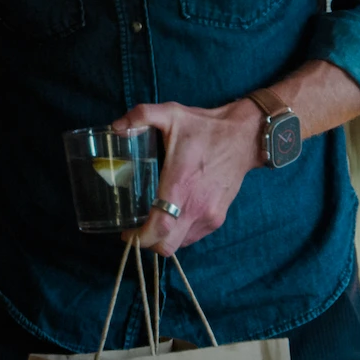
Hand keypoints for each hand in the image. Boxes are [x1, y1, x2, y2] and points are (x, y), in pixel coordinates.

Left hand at [114, 100, 262, 256]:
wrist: (244, 136)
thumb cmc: (205, 127)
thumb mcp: (171, 113)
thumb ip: (141, 115)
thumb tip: (115, 127)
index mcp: (180, 186)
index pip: (158, 228)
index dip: (140, 238)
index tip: (126, 232)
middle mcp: (195, 207)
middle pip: (167, 246)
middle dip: (147, 243)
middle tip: (136, 229)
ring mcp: (209, 216)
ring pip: (180, 244)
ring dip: (163, 238)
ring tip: (153, 222)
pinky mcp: (217, 218)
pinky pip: (192, 237)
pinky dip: (179, 234)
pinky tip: (173, 217)